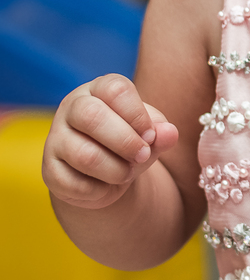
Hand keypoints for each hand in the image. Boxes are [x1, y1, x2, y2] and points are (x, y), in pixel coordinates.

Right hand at [43, 74, 179, 209]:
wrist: (106, 175)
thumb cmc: (131, 143)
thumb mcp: (149, 134)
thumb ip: (161, 132)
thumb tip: (169, 133)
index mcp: (99, 90)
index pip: (115, 89)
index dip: (137, 114)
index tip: (151, 135)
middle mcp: (71, 108)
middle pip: (91, 116)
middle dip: (126, 141)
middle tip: (143, 156)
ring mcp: (55, 138)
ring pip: (84, 154)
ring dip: (116, 170)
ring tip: (128, 172)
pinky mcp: (49, 170)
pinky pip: (74, 184)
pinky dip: (99, 190)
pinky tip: (105, 185)